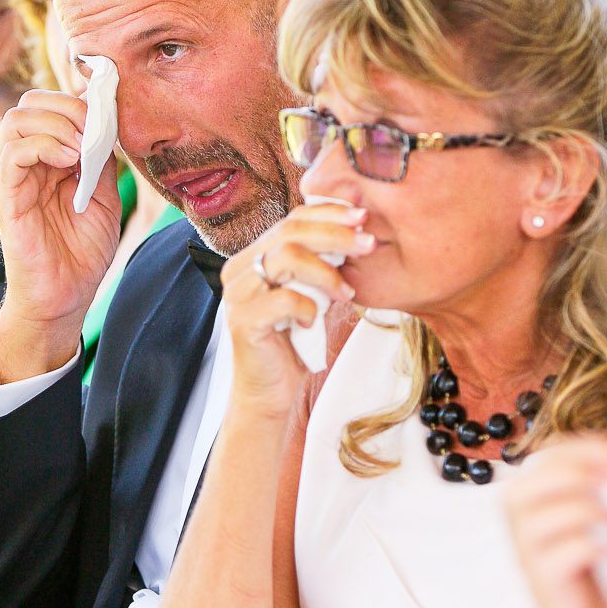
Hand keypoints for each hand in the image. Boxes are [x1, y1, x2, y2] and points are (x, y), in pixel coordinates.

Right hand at [0, 84, 124, 382]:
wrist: (66, 296)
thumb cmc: (82, 251)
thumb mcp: (105, 195)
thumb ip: (102, 159)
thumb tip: (108, 122)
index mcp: (49, 158)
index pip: (50, 105)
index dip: (78, 101)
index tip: (107, 115)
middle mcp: (27, 163)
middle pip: (30, 104)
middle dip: (67, 106)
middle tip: (93, 130)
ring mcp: (13, 177)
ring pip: (17, 120)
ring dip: (56, 123)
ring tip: (82, 148)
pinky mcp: (6, 196)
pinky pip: (13, 152)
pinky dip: (44, 145)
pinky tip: (70, 161)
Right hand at [219, 201, 369, 417]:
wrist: (270, 394)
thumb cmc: (294, 343)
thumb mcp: (312, 294)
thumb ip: (321, 264)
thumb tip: (357, 231)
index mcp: (254, 257)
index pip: (292, 219)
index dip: (328, 213)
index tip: (363, 216)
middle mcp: (240, 270)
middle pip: (290, 232)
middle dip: (336, 235)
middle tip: (368, 243)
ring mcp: (238, 294)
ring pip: (286, 258)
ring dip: (326, 273)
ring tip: (345, 294)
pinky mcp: (243, 321)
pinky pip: (284, 300)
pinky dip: (308, 307)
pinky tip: (314, 322)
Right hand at [503, 435, 606, 607]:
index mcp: (552, 530)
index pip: (539, 470)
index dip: (573, 450)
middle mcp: (535, 551)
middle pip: (519, 488)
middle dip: (567, 467)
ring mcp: (539, 578)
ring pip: (525, 518)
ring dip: (574, 503)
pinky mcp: (554, 604)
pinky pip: (550, 559)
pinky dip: (583, 543)